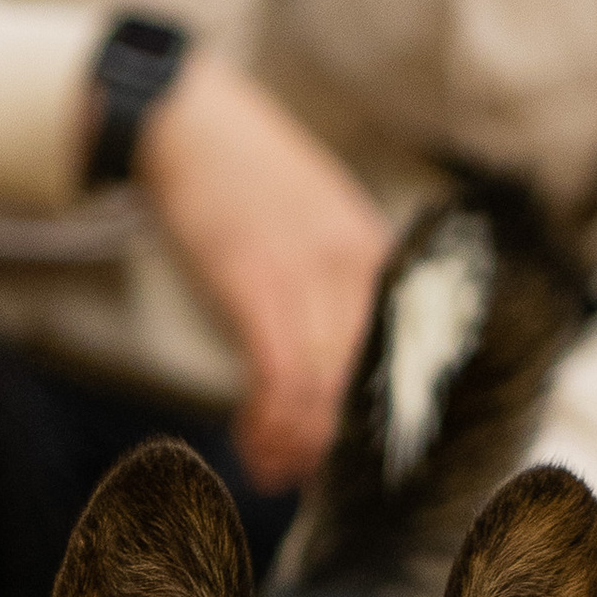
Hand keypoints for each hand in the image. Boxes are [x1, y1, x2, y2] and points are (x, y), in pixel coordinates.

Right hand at [133, 48, 392, 490]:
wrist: (186, 120)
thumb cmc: (243, 177)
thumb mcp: (315, 220)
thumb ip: (336, 280)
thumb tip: (336, 356)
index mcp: (374, 251)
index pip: (410, 351)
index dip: (392, 417)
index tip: (369, 456)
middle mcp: (353, 265)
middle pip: (372, 380)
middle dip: (347, 443)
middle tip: (318, 477)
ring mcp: (307, 274)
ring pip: (328, 389)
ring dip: (304, 446)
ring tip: (279, 471)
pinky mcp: (254, 285)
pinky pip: (279, 378)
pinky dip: (270, 427)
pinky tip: (255, 446)